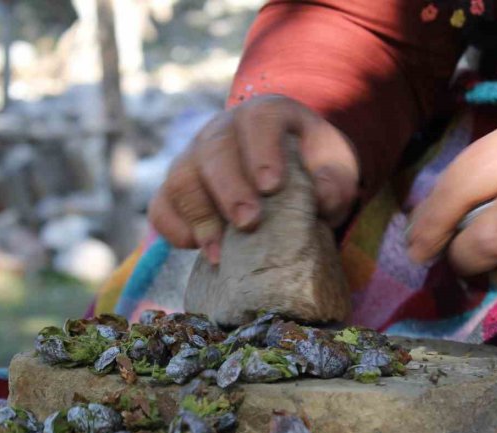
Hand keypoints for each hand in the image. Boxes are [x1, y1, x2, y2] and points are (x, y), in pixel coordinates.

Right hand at [149, 95, 359, 263]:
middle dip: (229, 189)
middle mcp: (222, 131)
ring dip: (200, 216)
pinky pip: (161, 206)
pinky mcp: (177, 191)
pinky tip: (197, 248)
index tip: (272, 186)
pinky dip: (174, 228)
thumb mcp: (335, 169)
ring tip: (219, 253)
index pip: (258, 120)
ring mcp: (194, 159)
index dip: (262, 151)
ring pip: (181, 179)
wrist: (290, 181)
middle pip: (213, 152)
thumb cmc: (314, 170)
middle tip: (248, 223)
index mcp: (265, 114)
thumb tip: (321, 197)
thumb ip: (333, 180)